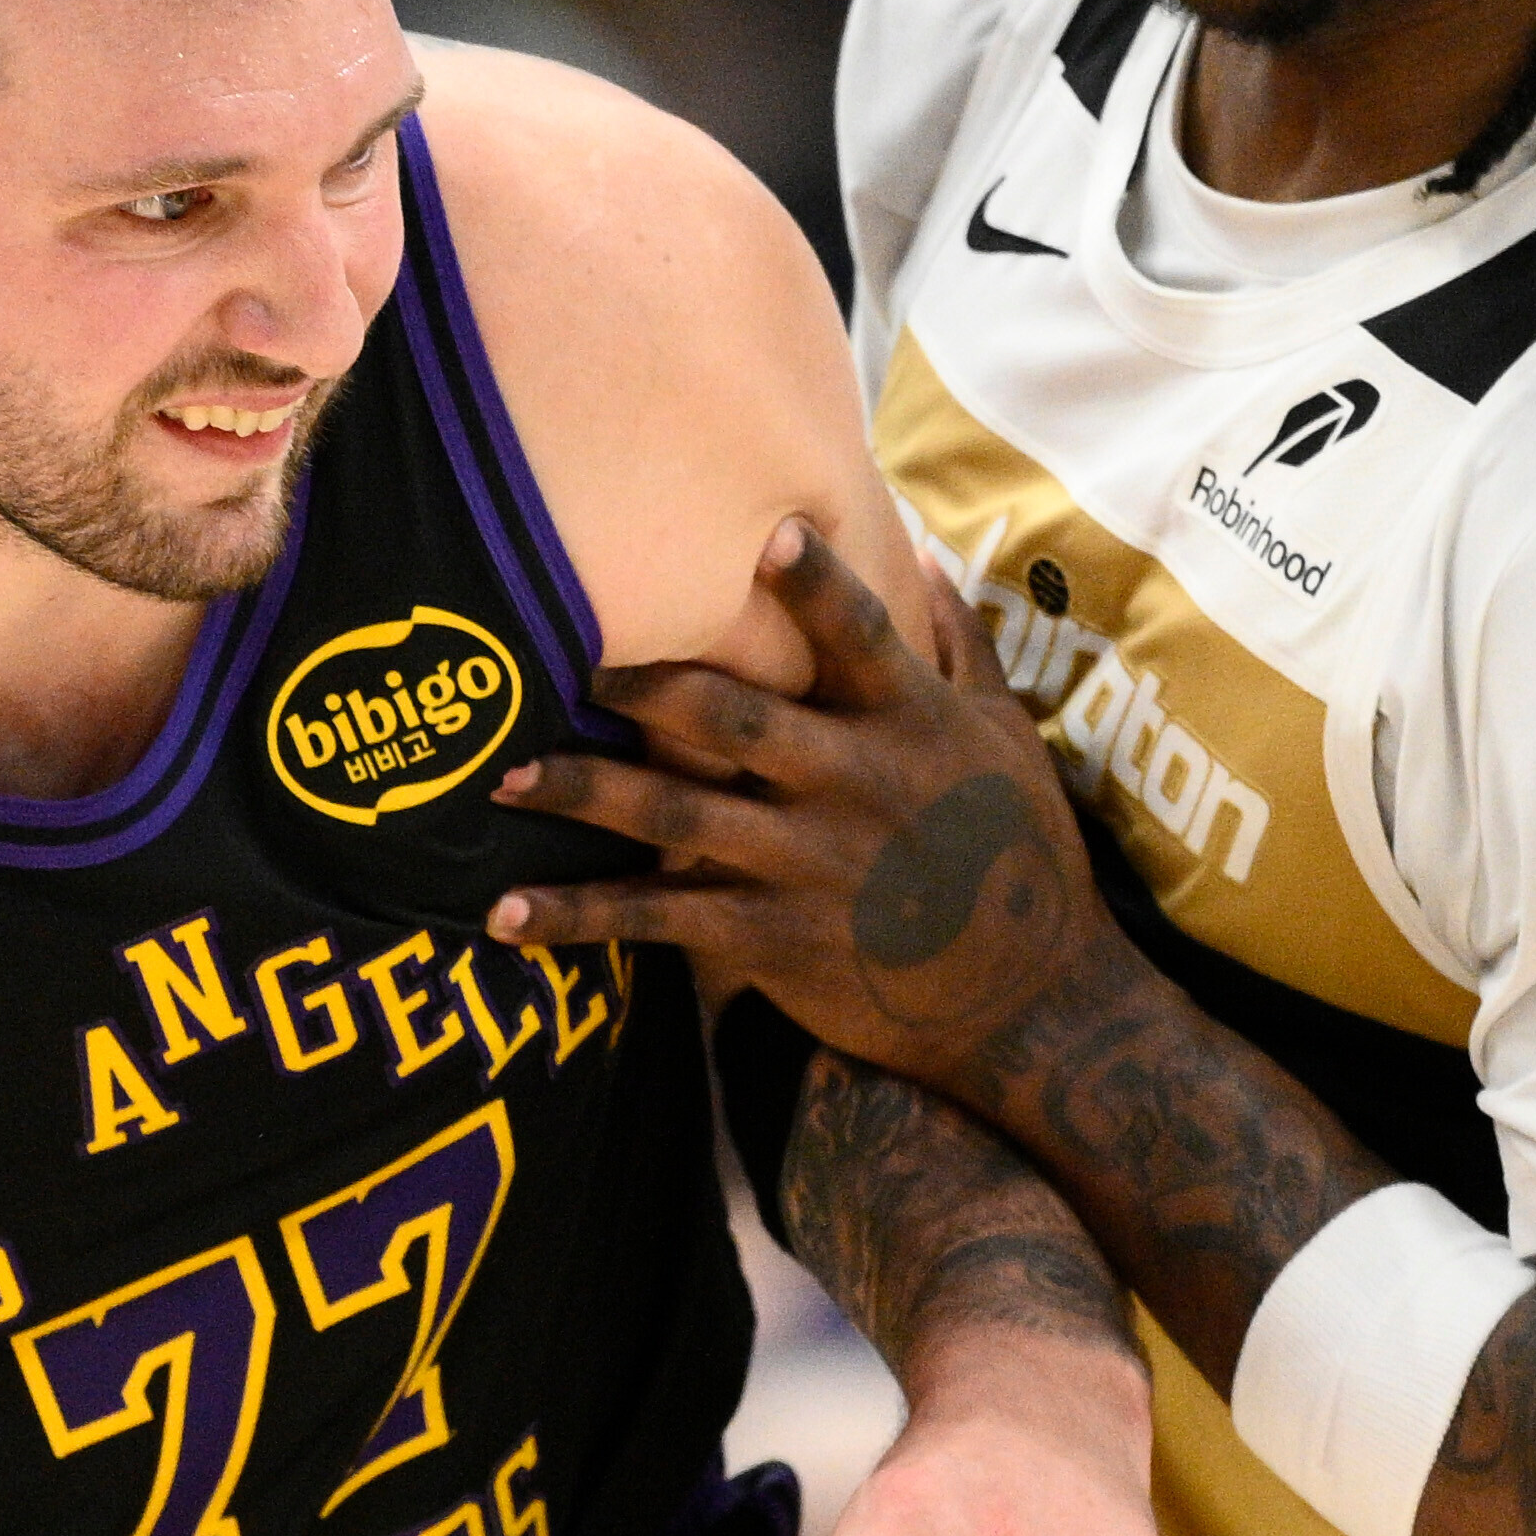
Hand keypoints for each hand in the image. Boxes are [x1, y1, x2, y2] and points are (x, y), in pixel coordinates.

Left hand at [485, 521, 1115, 1108]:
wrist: (1031, 1002)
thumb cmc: (1021, 851)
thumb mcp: (1006, 737)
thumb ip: (958, 642)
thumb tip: (924, 549)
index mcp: (913, 723)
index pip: (860, 639)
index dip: (816, 586)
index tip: (767, 532)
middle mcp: (855, 785)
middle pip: (734, 719)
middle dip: (645, 686)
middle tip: (569, 659)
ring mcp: (809, 864)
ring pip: (676, 816)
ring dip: (584, 794)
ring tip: (504, 776)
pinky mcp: (774, 939)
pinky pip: (659, 921)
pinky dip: (579, 918)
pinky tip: (506, 914)